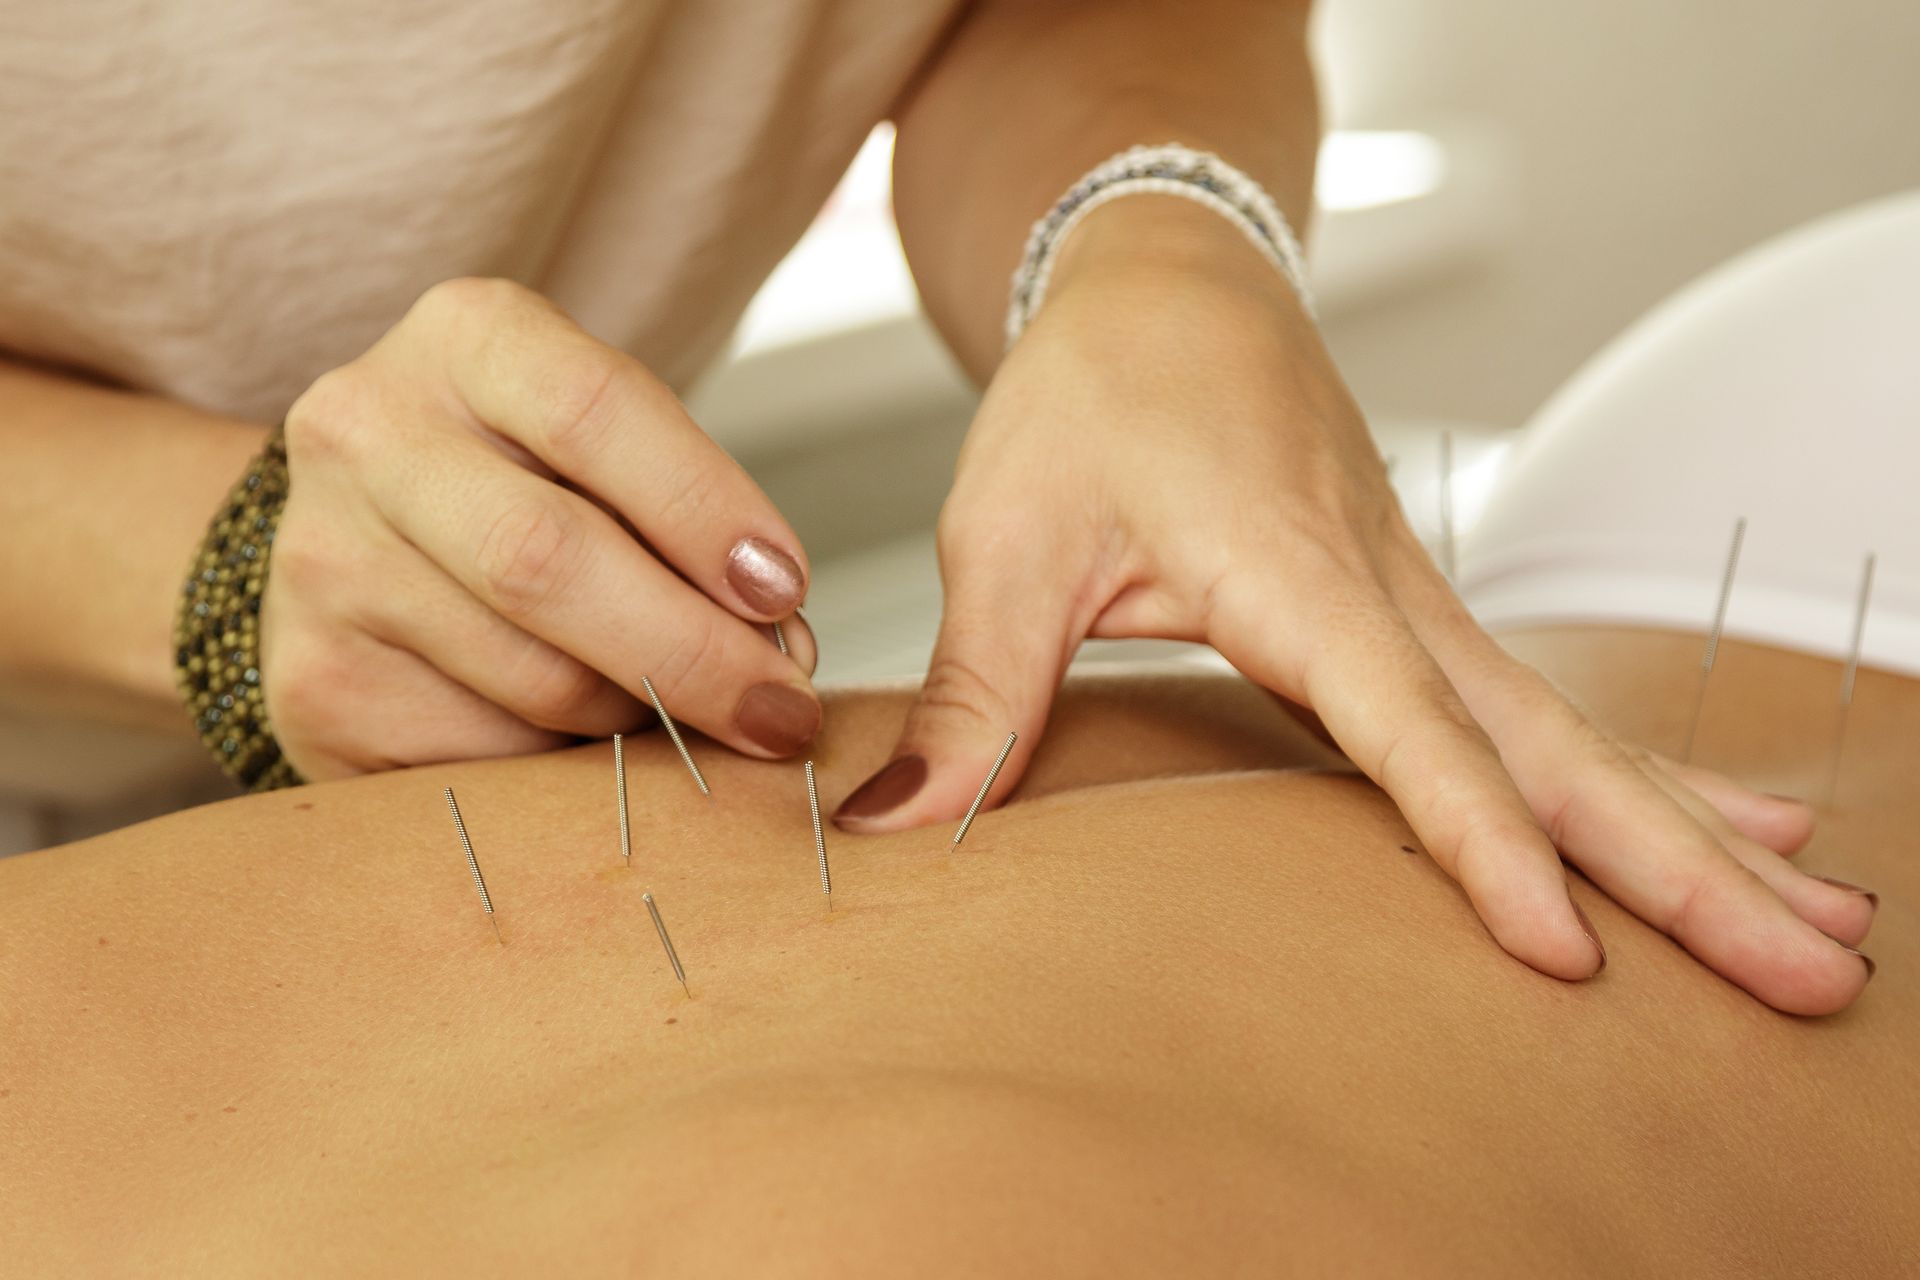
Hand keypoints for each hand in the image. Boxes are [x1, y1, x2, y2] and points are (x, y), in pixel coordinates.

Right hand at [264, 278, 818, 778]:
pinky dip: (567, 766)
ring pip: (528, 677)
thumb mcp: (602, 450)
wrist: (351, 540)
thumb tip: (778, 657)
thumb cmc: (528, 484)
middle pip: (546, 559)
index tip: (784, 592)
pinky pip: (484, 757)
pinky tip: (588, 744)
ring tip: (687, 717)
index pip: (594, 411)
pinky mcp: (317, 684)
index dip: (703, 509)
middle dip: (691, 652)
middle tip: (782, 710)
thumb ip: (686, 524)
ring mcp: (325, 562)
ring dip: (641, 720)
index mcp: (466, 340)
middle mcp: (370, 434)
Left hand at [833, 203, 1874, 1014]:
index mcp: (1297, 576)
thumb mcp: (1011, 539)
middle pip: (1557, 745)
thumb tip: (889, 833)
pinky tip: (1729, 829)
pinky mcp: (1419, 613)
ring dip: (1697, 835)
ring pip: (1578, 732)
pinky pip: (1547, 711)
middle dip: (1681, 867)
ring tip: (1819, 933)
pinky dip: (1642, 778)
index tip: (1566, 949)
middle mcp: (1391, 595)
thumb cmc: (1093, 394)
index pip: (1409, 732)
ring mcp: (1423, 603)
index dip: (1480, 845)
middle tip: (1811, 970)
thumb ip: (976, 694)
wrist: (1168, 279)